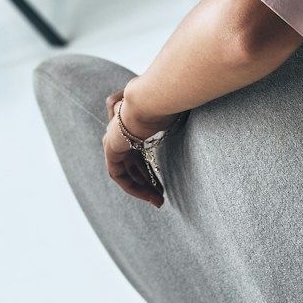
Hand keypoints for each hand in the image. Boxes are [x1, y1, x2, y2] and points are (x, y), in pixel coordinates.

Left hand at [104, 80, 180, 207]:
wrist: (149, 100)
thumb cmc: (165, 103)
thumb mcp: (172, 117)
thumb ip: (172, 123)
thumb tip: (192, 120)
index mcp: (134, 124)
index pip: (139, 153)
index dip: (151, 170)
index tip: (165, 185)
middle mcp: (121, 132)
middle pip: (133, 164)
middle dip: (148, 182)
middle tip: (162, 197)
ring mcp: (113, 139)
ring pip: (125, 171)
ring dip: (141, 188)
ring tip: (158, 201)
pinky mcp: (110, 148)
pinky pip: (117, 174)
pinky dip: (131, 186)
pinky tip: (148, 195)